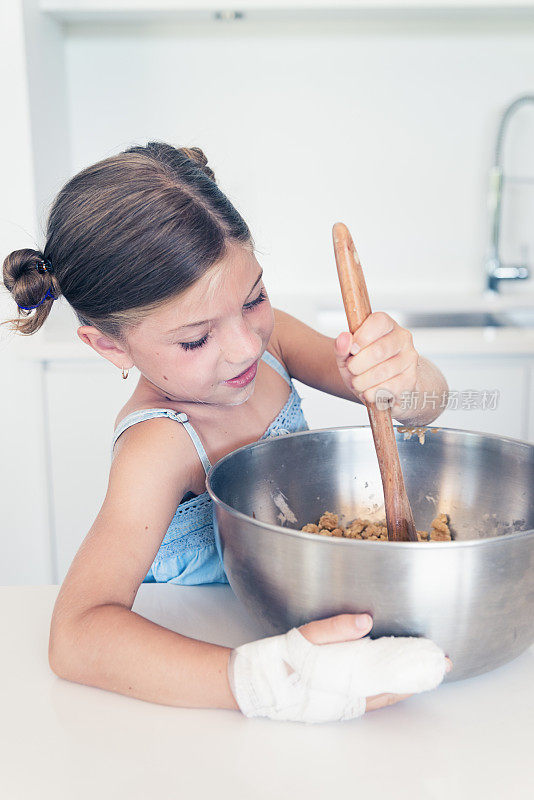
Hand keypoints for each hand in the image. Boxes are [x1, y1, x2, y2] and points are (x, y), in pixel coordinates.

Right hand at [228, 612, 451, 722]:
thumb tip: (366, 620)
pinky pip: (367, 696)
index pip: (391, 678)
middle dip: (416, 676)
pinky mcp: (332, 702)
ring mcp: (341, 703)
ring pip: (381, 694)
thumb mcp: (304, 636)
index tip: (438, 660)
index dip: (416, 669)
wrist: (251, 682)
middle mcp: (347, 699)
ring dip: (402, 682)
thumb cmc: (276, 659)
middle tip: (440, 664)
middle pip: (392, 689)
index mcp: (344, 682)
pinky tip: (387, 675)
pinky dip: (383, 686)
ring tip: (420, 669)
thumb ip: (335, 628)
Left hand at [334, 311, 418, 416]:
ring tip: (358, 383)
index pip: (379, 322)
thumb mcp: (347, 355)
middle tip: (352, 370)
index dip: (362, 337)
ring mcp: (409, 359)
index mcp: (387, 325)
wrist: (382, 387)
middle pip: (379, 351)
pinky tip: (368, 391)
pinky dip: (372, 393)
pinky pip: (389, 388)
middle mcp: (402, 339)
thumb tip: (344, 338)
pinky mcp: (411, 379)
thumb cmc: (364, 366)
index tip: (352, 350)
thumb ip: (342, 347)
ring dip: (362, 382)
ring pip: (382, 372)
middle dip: (357, 365)